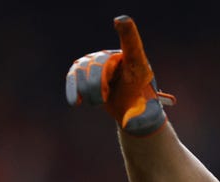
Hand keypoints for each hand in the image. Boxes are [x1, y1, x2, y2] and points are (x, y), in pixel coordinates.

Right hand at [65, 15, 175, 135]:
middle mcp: (115, 55)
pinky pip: (73, 76)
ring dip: (90, 93)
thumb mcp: (146, 111)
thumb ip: (142, 116)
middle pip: (99, 64)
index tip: (121, 21)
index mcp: (136, 61)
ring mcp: (97, 60)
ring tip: (100, 101)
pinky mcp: (83, 69)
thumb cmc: (141, 105)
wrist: (129, 106)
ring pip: (84, 71)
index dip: (126, 32)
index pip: (132, 43)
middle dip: (98, 87)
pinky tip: (76, 102)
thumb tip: (129, 122)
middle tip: (104, 100)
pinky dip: (73, 89)